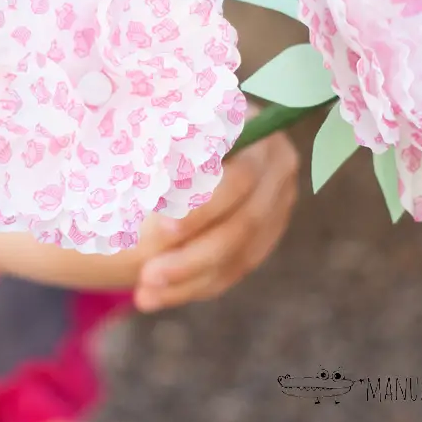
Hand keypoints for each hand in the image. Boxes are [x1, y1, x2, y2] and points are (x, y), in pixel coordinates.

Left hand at [133, 126, 299, 311]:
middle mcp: (276, 167)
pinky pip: (232, 270)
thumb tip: (156, 184)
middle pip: (244, 224)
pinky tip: (156, 296)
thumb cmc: (159, 125)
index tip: (161, 230)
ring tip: (144, 293)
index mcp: (259, 129)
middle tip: (147, 274)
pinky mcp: (264, 236)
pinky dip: (192, 286)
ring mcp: (276, 205)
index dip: (202, 208)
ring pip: (238, 254)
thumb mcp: (159, 126)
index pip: (238, 179)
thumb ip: (165, 154)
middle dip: (192, 255)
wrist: (176, 138)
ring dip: (188, 279)